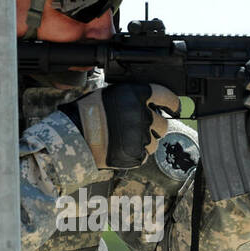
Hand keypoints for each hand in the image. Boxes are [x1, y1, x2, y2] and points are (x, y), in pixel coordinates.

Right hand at [60, 83, 180, 168]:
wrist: (74, 139)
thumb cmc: (85, 115)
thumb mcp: (107, 95)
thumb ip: (128, 98)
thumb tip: (142, 102)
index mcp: (135, 95)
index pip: (165, 96)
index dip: (173, 103)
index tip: (175, 107)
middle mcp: (142, 115)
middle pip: (163, 124)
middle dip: (155, 127)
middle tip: (140, 128)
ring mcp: (141, 136)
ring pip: (155, 142)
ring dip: (145, 142)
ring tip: (125, 140)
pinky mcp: (136, 155)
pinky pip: (143, 155)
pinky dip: (135, 154)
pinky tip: (121, 149)